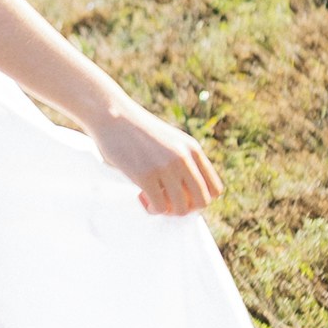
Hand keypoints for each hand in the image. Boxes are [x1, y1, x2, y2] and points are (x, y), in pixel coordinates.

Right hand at [89, 99, 220, 216]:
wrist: (113, 115)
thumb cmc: (138, 132)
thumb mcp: (171, 141)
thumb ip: (184, 161)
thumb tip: (188, 196)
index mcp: (193, 149)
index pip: (215, 189)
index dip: (199, 199)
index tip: (181, 196)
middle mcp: (184, 158)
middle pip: (202, 202)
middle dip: (185, 208)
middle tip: (167, 202)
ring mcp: (166, 167)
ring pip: (181, 208)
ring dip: (168, 211)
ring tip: (153, 200)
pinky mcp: (146, 175)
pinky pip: (160, 206)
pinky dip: (152, 208)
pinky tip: (141, 197)